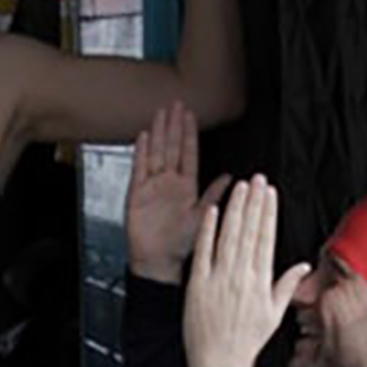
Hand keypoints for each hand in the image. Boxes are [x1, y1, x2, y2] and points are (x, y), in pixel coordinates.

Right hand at [122, 99, 199, 281]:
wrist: (157, 262)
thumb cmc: (180, 245)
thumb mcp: (203, 218)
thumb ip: (214, 195)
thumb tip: (230, 178)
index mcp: (187, 187)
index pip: (189, 154)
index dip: (189, 134)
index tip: (190, 115)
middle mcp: (170, 183)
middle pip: (171, 147)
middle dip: (173, 126)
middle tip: (175, 104)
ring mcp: (152, 186)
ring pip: (156, 153)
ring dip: (159, 133)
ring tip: (160, 113)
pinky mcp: (137, 194)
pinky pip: (139, 168)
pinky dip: (141, 152)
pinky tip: (143, 137)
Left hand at [180, 176, 303, 366]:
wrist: (220, 364)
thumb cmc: (246, 341)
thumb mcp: (274, 314)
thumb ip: (287, 285)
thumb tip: (303, 266)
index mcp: (261, 282)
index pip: (267, 239)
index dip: (268, 213)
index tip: (270, 193)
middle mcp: (242, 277)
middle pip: (249, 232)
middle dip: (254, 202)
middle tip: (257, 178)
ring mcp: (219, 279)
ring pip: (229, 236)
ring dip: (234, 209)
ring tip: (240, 187)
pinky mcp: (198, 285)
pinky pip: (203, 252)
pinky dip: (207, 230)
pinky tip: (211, 210)